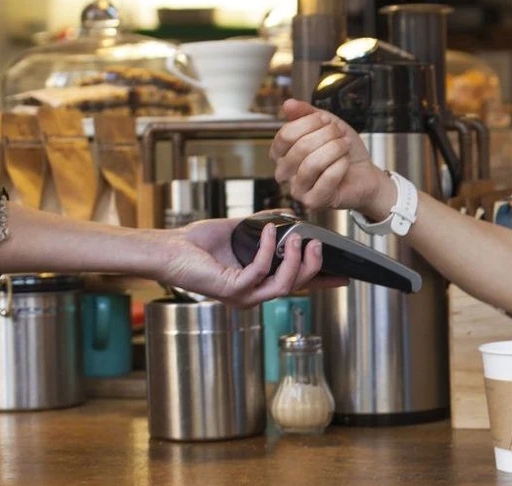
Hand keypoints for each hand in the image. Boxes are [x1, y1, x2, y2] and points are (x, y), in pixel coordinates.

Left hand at [155, 216, 343, 306]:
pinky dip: (267, 248)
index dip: (321, 281)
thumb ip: (263, 226)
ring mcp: (243, 295)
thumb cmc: (196, 243)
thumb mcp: (238, 231)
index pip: (295, 283)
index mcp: (256, 283)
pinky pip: (260, 270)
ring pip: (283, 284)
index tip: (344, 275)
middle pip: (295, 286)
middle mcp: (252, 294)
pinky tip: (268, 230)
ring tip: (300, 238)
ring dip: (296, 261)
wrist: (168, 248)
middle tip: (318, 244)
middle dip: (313, 266)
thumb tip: (287, 216)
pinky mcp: (232, 289)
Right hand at [271, 99, 394, 217]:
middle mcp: (284, 173)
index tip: (327, 120)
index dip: (309, 123)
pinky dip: (341, 166)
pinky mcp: (312, 202)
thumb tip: (288, 104)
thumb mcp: (327, 125)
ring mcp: (296, 189)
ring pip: (312, 163)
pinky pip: (326, 178)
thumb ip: (307, 113)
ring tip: (345, 147)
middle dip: (327, 136)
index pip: (285, 134)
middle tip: (341, 135)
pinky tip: (345, 163)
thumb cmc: (343, 151)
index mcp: (282, 153)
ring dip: (335, 150)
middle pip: (300, 147)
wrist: (365, 174)